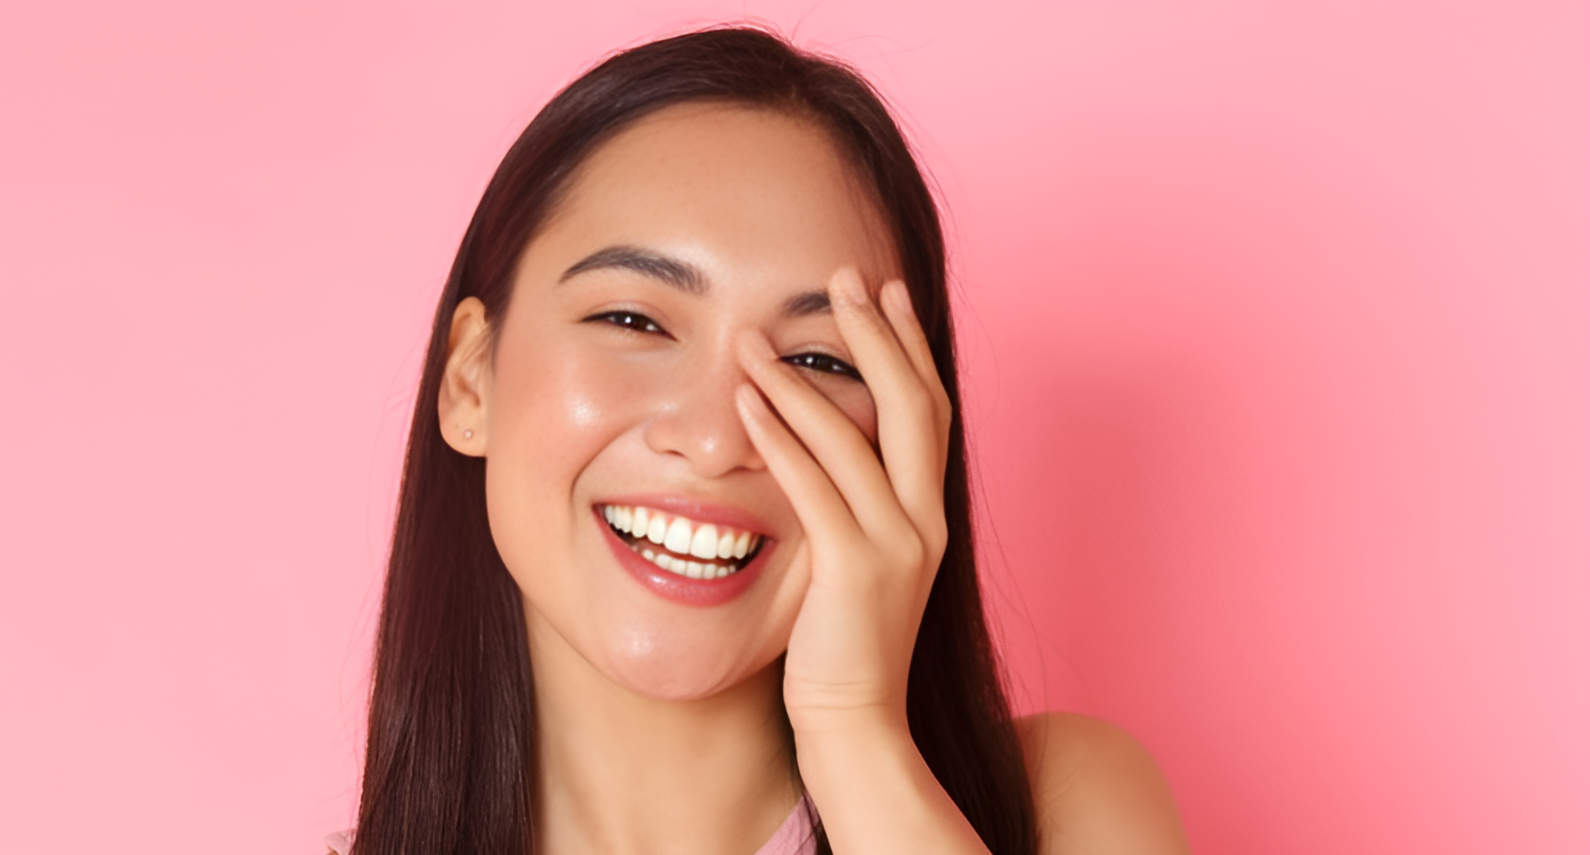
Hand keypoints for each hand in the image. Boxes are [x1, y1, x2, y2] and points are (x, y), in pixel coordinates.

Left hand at [735, 268, 953, 732]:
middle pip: (912, 401)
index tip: (885, 291)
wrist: (858, 723)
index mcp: (930, 512)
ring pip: (855, 435)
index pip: (930, 407)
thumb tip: (816, 448)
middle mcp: (926, 518)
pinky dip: (781, 437)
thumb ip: (853, 504)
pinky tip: (748, 400)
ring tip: (759, 337)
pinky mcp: (854, 570)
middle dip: (877, 333)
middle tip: (844, 276)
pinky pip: (814, 486)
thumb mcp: (862, 560)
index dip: (911, 344)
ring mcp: (897, 543)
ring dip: (802, 378)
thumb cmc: (845, 643)